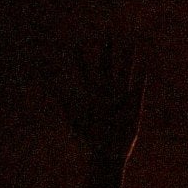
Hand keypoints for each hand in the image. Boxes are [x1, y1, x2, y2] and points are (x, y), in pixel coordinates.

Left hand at [59, 42, 145, 165]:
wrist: (107, 153)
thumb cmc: (89, 137)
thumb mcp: (72, 113)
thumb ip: (60, 95)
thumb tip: (43, 81)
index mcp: (91, 94)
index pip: (85, 72)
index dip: (81, 59)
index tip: (76, 45)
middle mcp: (106, 93)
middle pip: (107, 67)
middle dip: (107, 51)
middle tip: (107, 34)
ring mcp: (120, 98)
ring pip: (124, 73)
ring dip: (127, 59)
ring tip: (131, 44)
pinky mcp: (133, 107)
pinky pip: (137, 91)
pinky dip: (140, 80)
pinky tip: (144, 70)